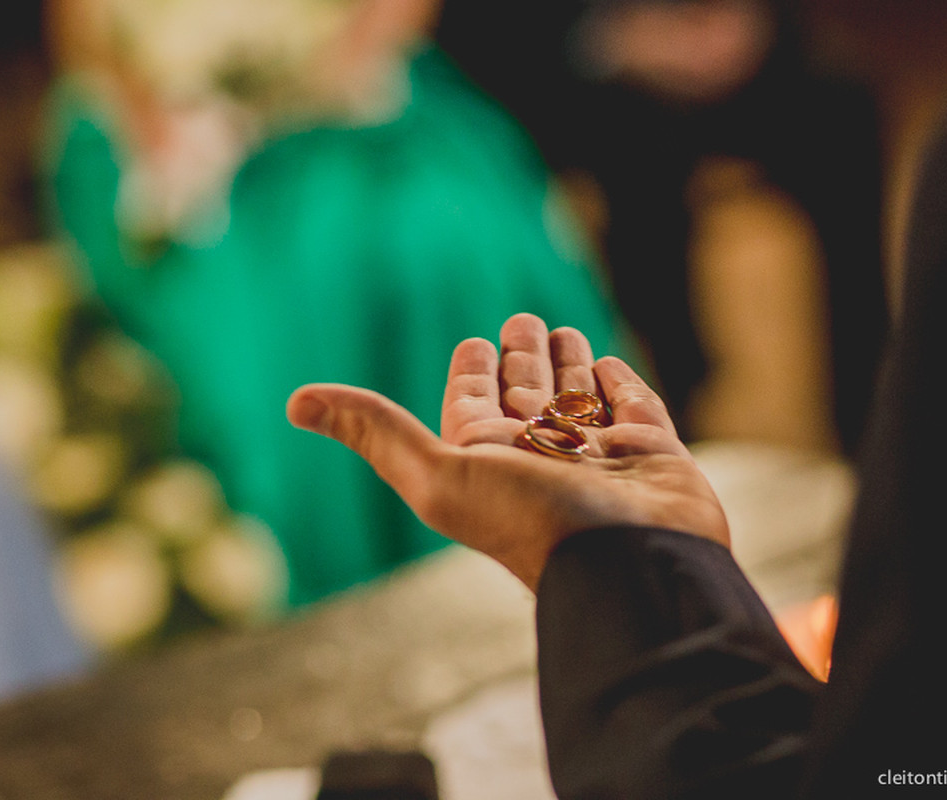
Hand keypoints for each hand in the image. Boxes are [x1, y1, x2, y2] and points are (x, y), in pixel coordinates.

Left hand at [286, 313, 728, 590]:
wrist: (632, 564)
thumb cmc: (533, 523)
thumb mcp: (437, 475)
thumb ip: (374, 431)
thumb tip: (293, 401)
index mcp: (490, 457)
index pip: (474, 402)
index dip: (472, 371)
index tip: (473, 343)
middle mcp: (542, 455)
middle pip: (526, 393)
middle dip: (521, 357)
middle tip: (521, 321)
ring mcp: (599, 455)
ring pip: (577, 397)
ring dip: (568, 364)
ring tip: (562, 332)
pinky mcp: (653, 455)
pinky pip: (632, 409)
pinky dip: (619, 386)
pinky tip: (609, 367)